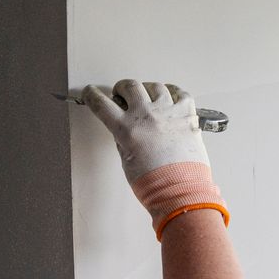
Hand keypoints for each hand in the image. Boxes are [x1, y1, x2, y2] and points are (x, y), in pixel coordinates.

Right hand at [82, 79, 210, 184]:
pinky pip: (180, 93)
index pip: (102, 104)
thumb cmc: (155, 183)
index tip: (90, 93)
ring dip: (148, 90)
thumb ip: (122, 139)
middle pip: (130, 87)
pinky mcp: (187, 114)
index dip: (92, 96)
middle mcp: (147, 116)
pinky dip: (174, 93)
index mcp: (127, 129)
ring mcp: (168, 112)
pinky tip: (171, 99)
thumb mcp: (127, 161)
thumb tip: (122, 127)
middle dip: (122, 89)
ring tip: (149, 99)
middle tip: (123, 95)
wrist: (181, 191)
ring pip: (155, 86)